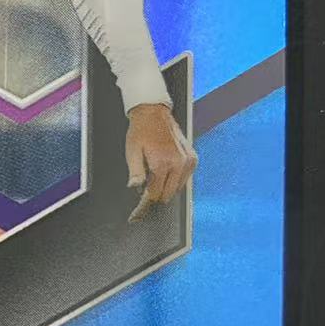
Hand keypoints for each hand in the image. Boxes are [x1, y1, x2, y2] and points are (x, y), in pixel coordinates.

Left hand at [125, 102, 196, 222]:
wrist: (154, 113)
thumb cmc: (141, 131)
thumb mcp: (132, 152)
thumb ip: (135, 173)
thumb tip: (135, 188)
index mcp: (162, 163)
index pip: (155, 194)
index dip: (144, 203)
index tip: (137, 212)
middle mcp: (178, 164)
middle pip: (167, 194)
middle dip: (155, 195)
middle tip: (144, 191)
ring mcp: (188, 161)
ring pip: (177, 189)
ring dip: (165, 188)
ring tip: (154, 177)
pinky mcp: (192, 159)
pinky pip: (184, 179)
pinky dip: (174, 180)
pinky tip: (165, 173)